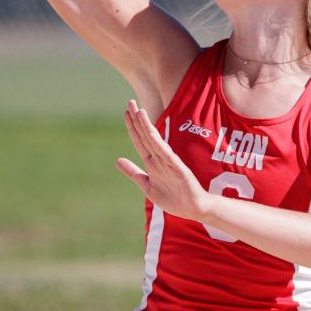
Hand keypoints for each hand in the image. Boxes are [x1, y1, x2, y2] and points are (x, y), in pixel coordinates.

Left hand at [117, 100, 208, 221]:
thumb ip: (133, 172)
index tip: (126, 112)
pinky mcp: (178, 168)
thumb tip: (117, 160)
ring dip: (146, 126)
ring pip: (155, 141)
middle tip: (130, 101)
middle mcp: (159, 159)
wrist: (193, 209)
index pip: (139, 141)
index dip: (132, 127)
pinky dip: (158, 143)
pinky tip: (151, 133)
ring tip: (139, 111)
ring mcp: (169, 162)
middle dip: (137, 119)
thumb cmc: (172, 198)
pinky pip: (166, 154)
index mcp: (152, 162)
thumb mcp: (147, 185)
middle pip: (145, 136)